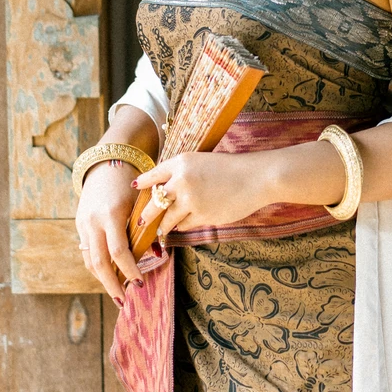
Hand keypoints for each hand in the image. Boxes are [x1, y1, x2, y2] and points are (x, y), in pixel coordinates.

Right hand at [75, 158, 140, 305]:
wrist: (109, 161)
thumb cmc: (132, 181)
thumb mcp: (142, 202)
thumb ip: (147, 228)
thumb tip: (157, 254)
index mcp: (111, 214)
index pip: (119, 251)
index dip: (129, 270)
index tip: (140, 283)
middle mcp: (93, 221)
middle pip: (99, 263)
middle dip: (112, 284)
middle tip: (123, 301)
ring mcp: (83, 223)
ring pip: (90, 260)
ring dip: (103, 278)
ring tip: (117, 291)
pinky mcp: (79, 223)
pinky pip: (87, 251)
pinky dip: (97, 265)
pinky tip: (109, 274)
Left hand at [133, 149, 276, 236]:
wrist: (255, 178)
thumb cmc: (230, 169)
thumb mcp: (202, 161)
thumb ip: (181, 173)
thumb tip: (163, 191)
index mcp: (181, 162)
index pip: (154, 174)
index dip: (143, 183)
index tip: (135, 188)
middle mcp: (182, 180)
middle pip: (154, 203)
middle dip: (146, 216)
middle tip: (140, 222)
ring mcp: (191, 200)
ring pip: (168, 219)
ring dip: (164, 225)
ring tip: (161, 229)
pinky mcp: (202, 215)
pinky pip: (184, 225)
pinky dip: (183, 225)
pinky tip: (184, 224)